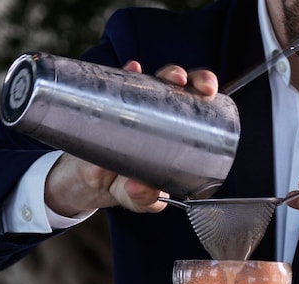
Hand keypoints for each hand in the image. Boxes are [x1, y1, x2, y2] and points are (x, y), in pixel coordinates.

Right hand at [45, 61, 218, 215]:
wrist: (91, 182)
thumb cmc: (127, 187)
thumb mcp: (138, 198)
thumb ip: (143, 198)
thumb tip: (138, 187)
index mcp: (180, 133)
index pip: (200, 106)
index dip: (205, 92)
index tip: (207, 93)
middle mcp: (163, 114)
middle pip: (183, 88)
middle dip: (189, 77)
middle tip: (181, 82)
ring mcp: (138, 107)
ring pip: (156, 82)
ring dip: (163, 73)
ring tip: (162, 76)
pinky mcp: (113, 106)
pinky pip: (121, 84)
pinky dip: (127, 73)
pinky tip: (132, 69)